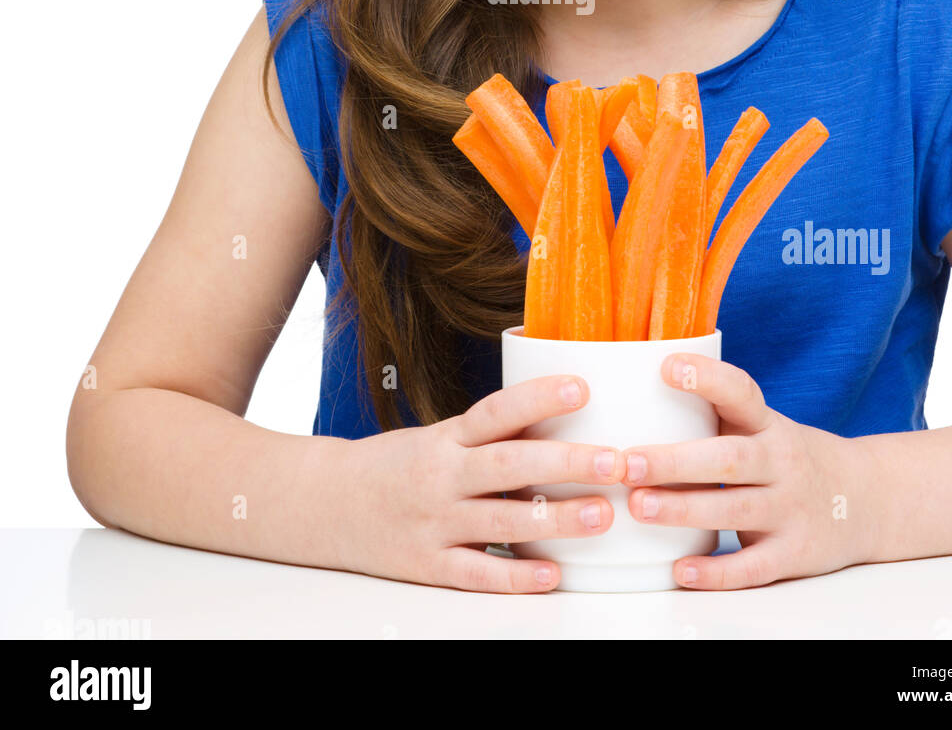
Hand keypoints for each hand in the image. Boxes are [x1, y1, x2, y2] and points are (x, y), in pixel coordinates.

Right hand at [337, 373, 625, 592]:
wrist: (325, 504)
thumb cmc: (396, 466)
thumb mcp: (438, 438)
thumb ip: (490, 437)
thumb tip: (564, 421)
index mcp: (446, 438)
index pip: (496, 411)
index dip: (538, 397)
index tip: (582, 386)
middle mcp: (441, 476)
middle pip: (509, 466)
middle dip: (566, 463)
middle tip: (615, 460)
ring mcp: (434, 523)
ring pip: (502, 522)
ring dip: (556, 520)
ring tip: (603, 514)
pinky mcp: (428, 565)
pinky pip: (478, 572)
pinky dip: (516, 576)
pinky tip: (555, 573)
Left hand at [620, 355, 874, 588]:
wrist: (866, 501)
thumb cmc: (786, 458)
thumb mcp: (762, 428)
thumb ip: (713, 417)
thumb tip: (630, 399)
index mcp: (768, 425)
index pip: (741, 393)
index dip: (706, 378)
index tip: (666, 367)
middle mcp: (782, 463)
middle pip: (729, 458)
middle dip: (675, 460)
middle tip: (627, 462)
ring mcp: (791, 509)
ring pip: (735, 509)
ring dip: (684, 509)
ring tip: (638, 507)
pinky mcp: (794, 554)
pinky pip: (753, 566)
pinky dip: (716, 571)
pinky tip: (680, 568)